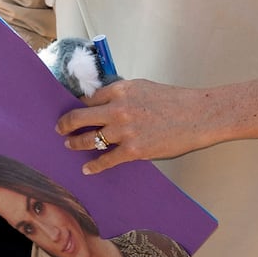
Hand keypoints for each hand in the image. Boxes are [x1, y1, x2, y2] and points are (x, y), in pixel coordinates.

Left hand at [56, 79, 213, 174]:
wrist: (198, 115)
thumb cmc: (173, 100)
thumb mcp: (141, 87)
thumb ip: (120, 94)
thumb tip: (102, 102)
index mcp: (118, 90)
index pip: (88, 99)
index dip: (77, 107)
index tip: (71, 113)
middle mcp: (116, 109)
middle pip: (80, 117)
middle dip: (65, 124)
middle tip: (59, 128)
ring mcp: (124, 131)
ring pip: (89, 138)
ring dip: (75, 143)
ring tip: (69, 145)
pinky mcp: (134, 150)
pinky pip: (106, 159)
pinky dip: (94, 165)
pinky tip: (87, 168)